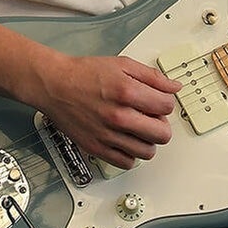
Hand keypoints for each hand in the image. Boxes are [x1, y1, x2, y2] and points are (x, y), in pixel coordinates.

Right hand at [30, 54, 180, 168]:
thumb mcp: (122, 64)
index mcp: (127, 93)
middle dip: (161, 125)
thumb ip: (152, 77)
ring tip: (138, 130)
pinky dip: (130, 154)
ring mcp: (108, 135)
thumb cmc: (84, 74)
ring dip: (147, 141)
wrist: (54, 85)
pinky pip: (127, 162)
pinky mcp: (97, 148)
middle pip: (162, 134)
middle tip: (152, 118)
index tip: (159, 102)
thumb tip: (173, 87)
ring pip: (147, 152)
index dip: (166, 102)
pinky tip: (125, 140)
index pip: (167, 106)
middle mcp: (119, 116)